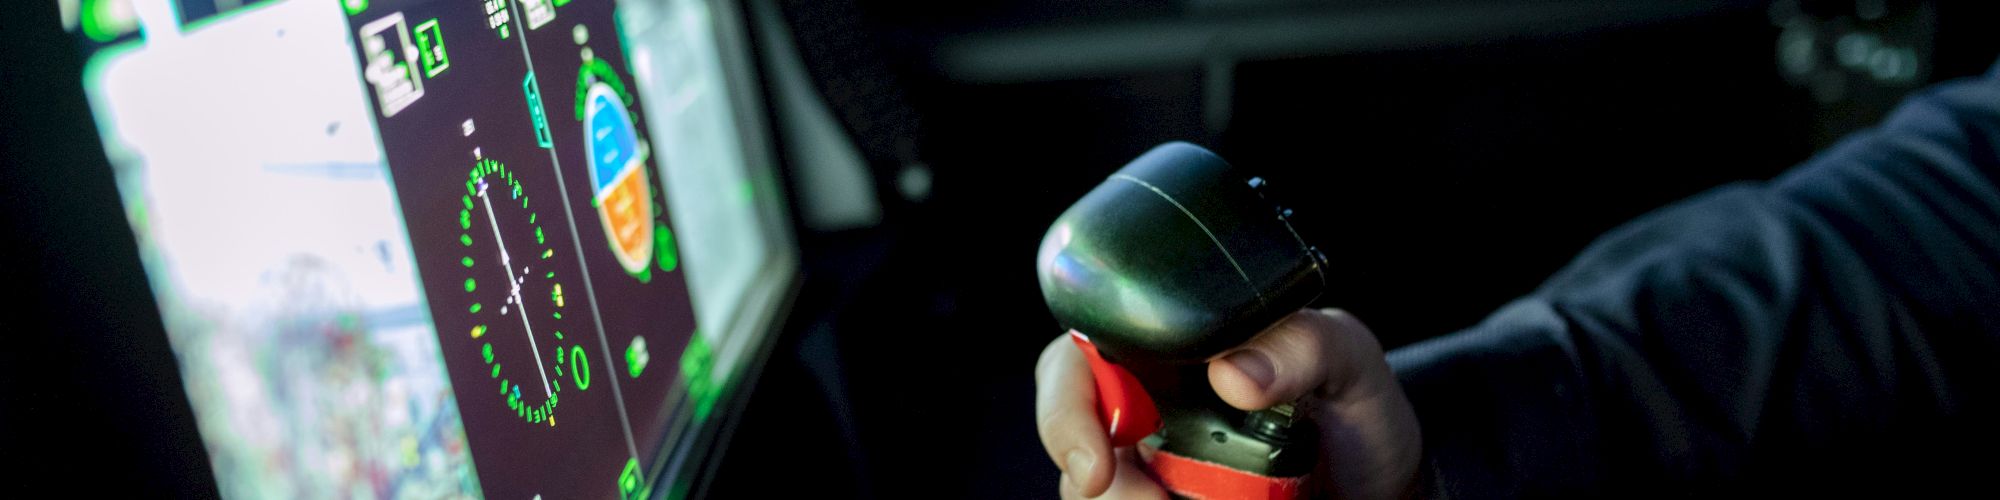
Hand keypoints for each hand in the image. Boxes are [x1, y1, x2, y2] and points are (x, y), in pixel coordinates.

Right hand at [1035, 308, 1421, 498]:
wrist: (1383, 491)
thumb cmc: (1358, 416)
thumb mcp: (1350, 363)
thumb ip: (1305, 346)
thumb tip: (1236, 371)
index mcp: (1171, 347)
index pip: (1081, 356)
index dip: (1069, 405)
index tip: (1099, 461)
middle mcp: (1147, 404)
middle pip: (1070, 432)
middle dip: (1089, 476)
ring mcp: (1152, 464)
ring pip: (1094, 490)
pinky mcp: (1163, 499)